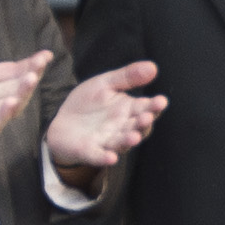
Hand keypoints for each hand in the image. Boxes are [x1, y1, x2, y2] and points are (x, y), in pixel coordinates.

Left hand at [0, 0, 51, 154]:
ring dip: (22, 95)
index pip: (11, 70)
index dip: (30, 64)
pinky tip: (10, 102)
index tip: (45, 54)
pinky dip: (2, 116)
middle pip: (15, 87)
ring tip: (30, 79)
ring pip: (7, 106)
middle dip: (31, 76)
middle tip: (40, 64)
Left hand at [45, 57, 164, 182]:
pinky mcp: (90, 152)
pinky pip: (98, 156)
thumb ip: (127, 77)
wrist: (62, 123)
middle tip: (147, 117)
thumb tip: (153, 66)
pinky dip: (104, 158)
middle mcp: (122, 127)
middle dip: (143, 123)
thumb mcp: (105, 84)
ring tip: (135, 137)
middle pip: (137, 127)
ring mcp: (107, 141)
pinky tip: (111, 158)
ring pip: (121, 142)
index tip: (161, 101)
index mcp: (128, 110)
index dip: (154, 106)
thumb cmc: (88, 103)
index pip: (145, 108)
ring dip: (128, 141)